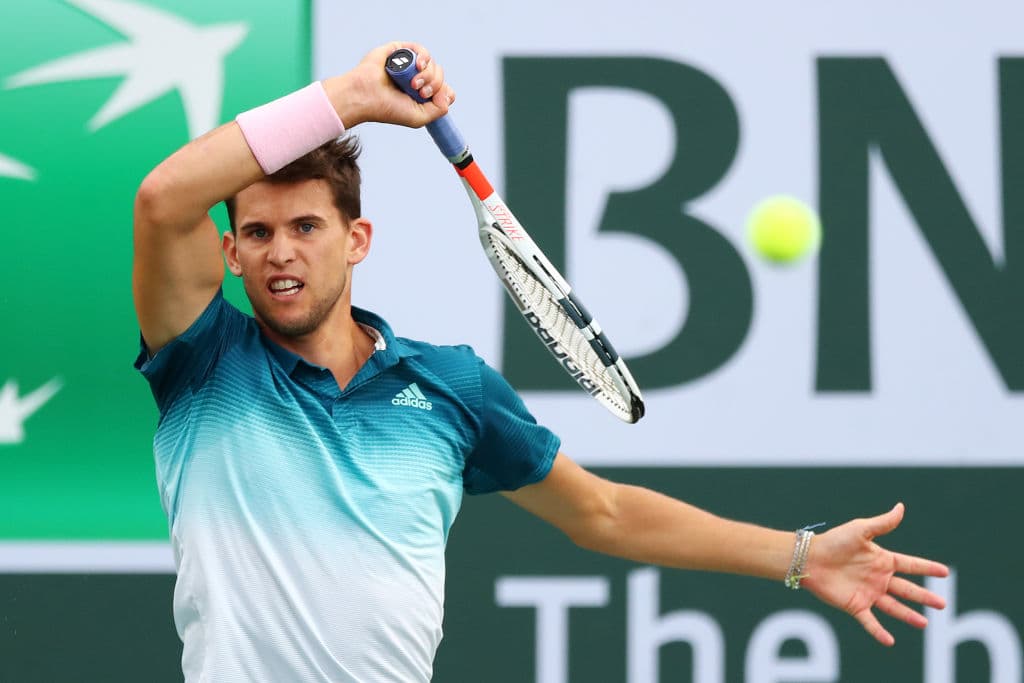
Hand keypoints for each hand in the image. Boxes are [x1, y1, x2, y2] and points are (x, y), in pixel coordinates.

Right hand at [323, 41, 455, 128]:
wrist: (365, 96)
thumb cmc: (387, 109)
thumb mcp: (419, 118)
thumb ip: (439, 110)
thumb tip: (448, 93)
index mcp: (420, 95)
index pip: (444, 90)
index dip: (444, 92)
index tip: (433, 98)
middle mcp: (415, 80)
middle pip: (440, 77)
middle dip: (434, 84)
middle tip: (419, 91)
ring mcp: (408, 66)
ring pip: (432, 64)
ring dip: (428, 74)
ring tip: (414, 83)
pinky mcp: (399, 51)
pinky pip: (420, 49)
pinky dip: (423, 56)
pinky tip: (418, 65)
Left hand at [801, 503, 948, 645]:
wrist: (809, 558)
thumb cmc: (833, 541)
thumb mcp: (860, 530)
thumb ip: (882, 523)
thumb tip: (901, 507)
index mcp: (882, 560)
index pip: (910, 565)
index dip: (927, 568)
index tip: (945, 572)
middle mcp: (878, 578)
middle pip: (907, 589)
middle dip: (924, 597)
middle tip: (943, 605)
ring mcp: (868, 593)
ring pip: (893, 607)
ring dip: (908, 616)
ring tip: (924, 623)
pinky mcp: (855, 605)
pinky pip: (870, 621)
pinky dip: (879, 632)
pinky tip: (890, 641)